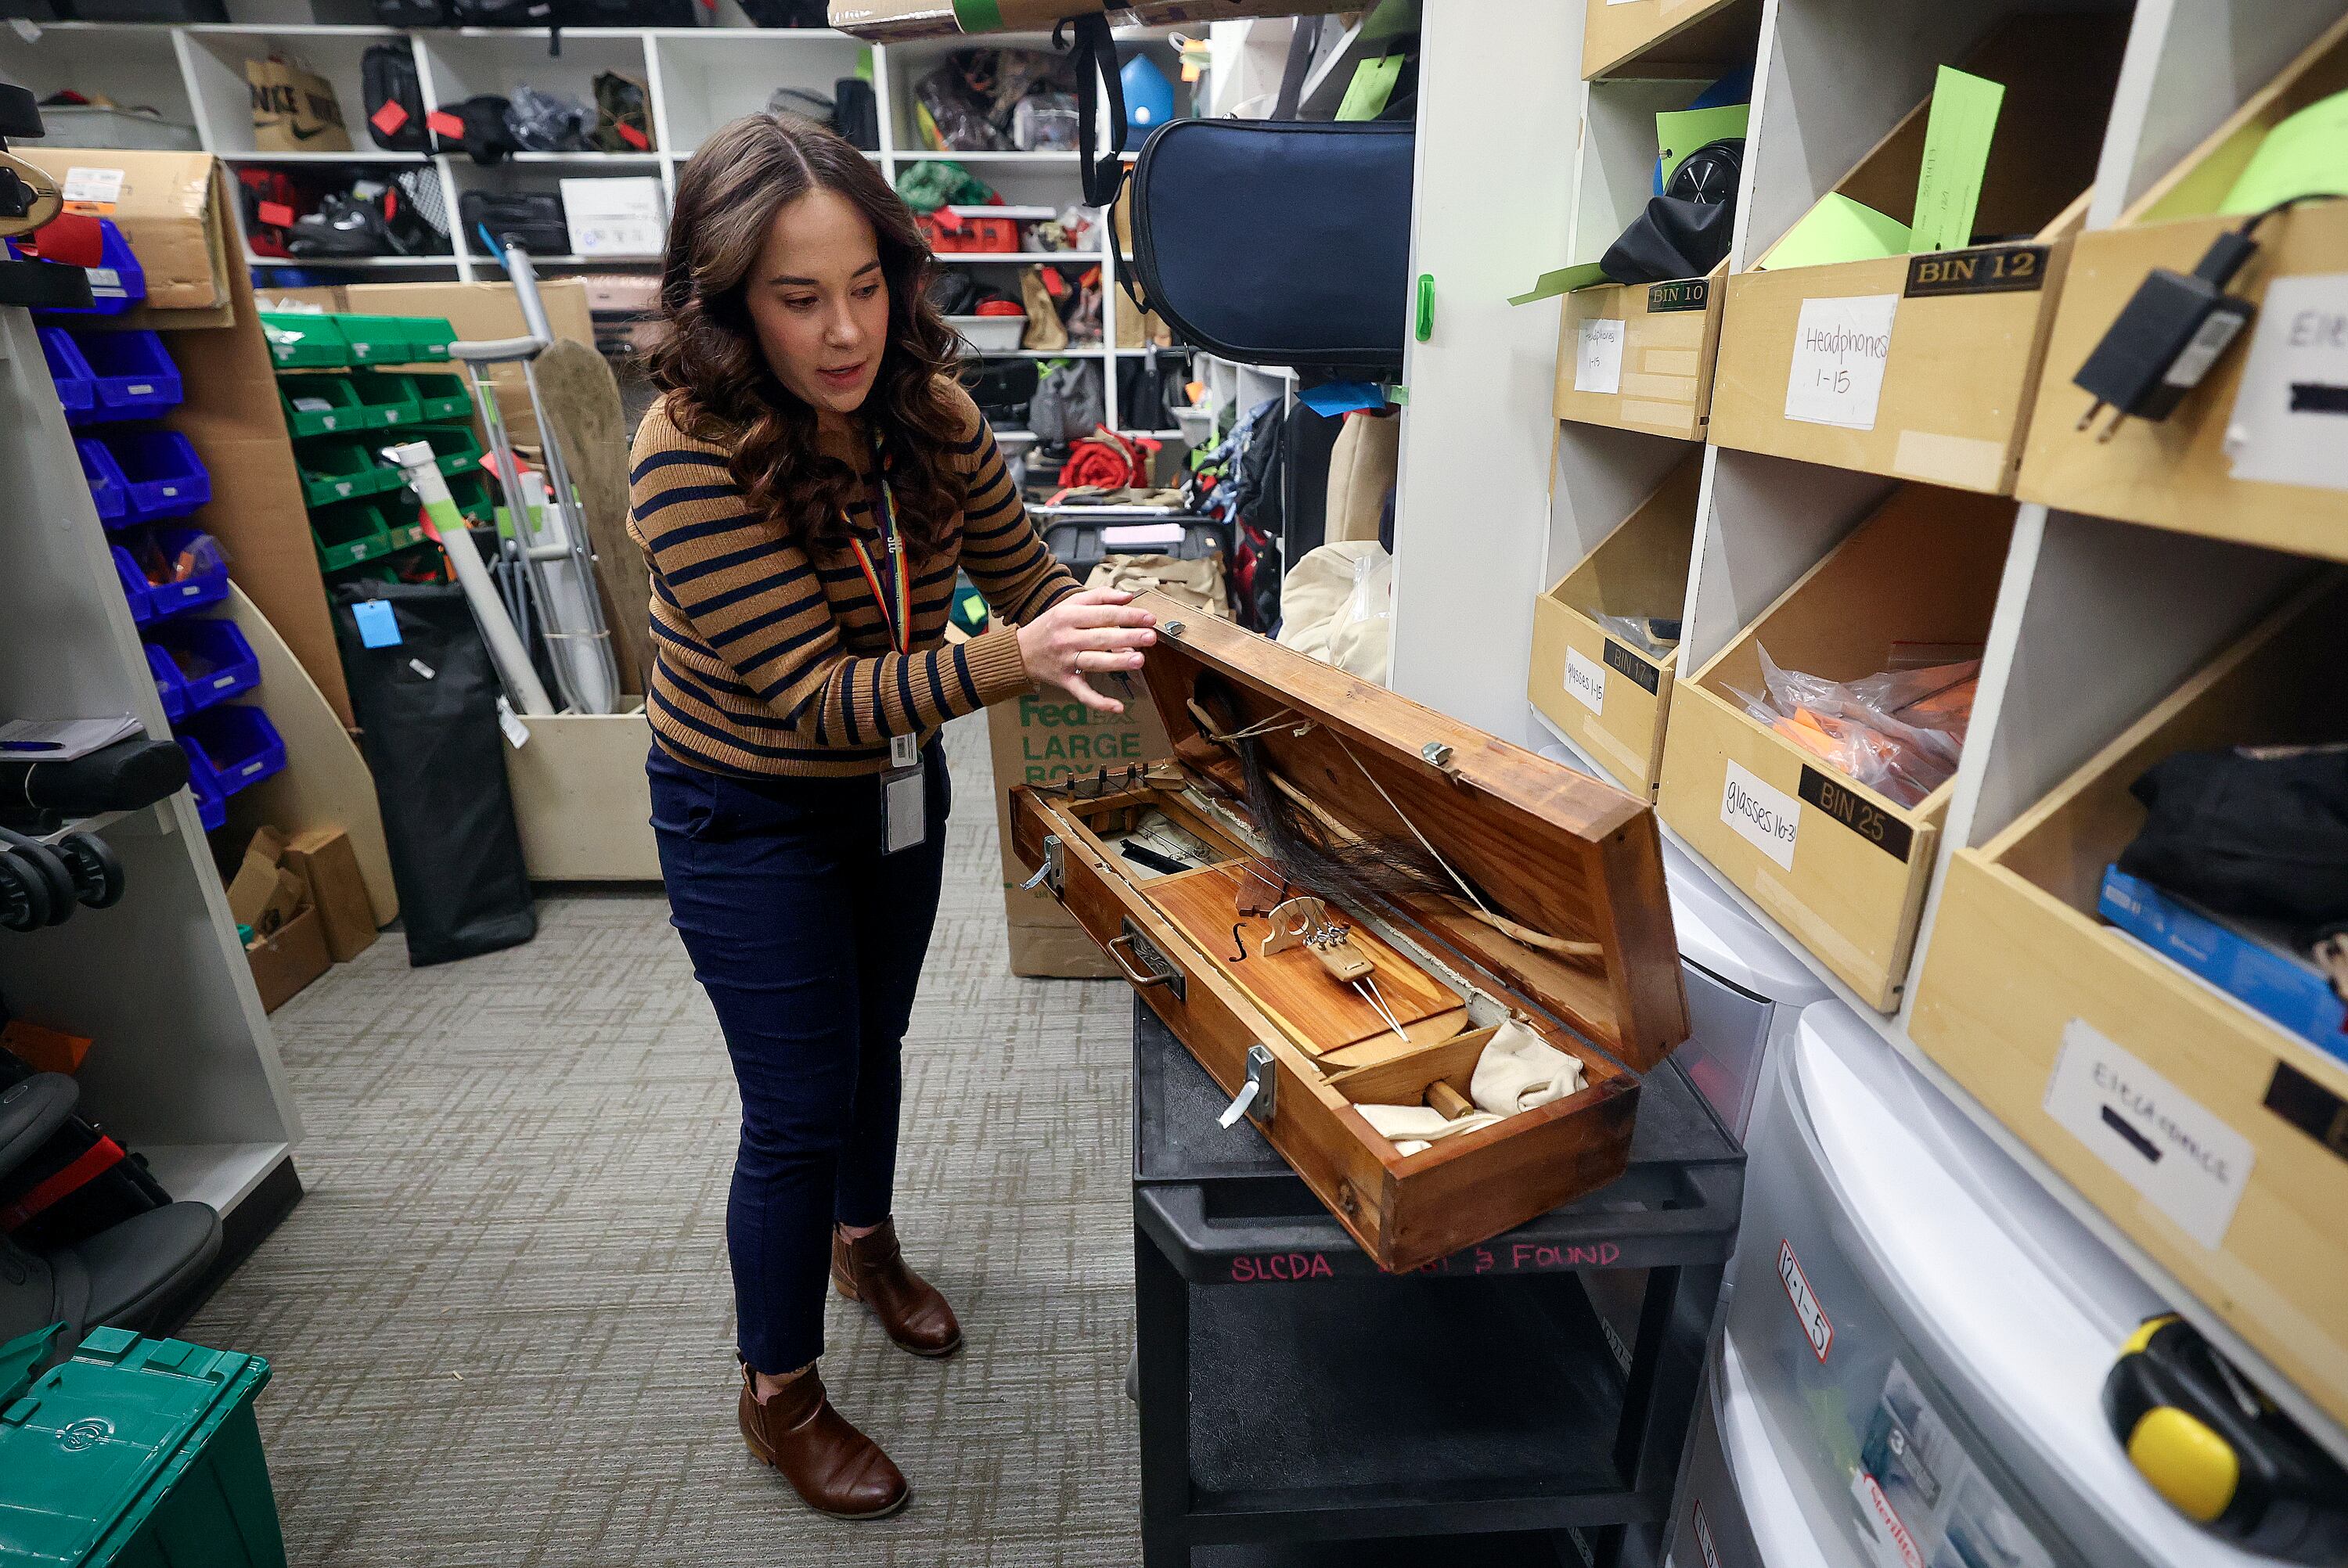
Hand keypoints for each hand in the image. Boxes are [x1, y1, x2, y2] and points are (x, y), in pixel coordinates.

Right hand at [1016, 587, 1157, 714]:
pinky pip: (1082, 693)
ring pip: (1094, 661)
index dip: (1128, 615)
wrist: (1020, 651)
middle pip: (1100, 636)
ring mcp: (1065, 661)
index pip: (1103, 614)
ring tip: (1139, 660)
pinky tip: (1117, 707)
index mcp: (1068, 616)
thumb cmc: (1051, 626)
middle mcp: (1066, 638)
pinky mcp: (1065, 681)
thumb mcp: (1069, 605)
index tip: (1149, 618)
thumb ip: (1099, 597)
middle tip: (1151, 637)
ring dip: (1117, 661)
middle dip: (1127, 636)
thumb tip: (1128, 597)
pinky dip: (1099, 702)